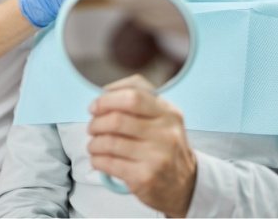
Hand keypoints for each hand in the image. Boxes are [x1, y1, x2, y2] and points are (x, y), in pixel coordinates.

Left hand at [87, 75, 196, 216]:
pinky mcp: (145, 177)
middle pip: (117, 120)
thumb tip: (105, 93)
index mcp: (168, 113)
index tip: (95, 106)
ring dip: (94, 143)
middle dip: (97, 123)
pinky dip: (97, 160)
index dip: (107, 100)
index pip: (133, 96)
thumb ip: (138, 99)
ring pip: (110, 142)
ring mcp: (157, 157)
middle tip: (92, 127)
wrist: (184, 185)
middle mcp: (166, 133)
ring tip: (94, 145)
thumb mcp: (162, 117)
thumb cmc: (164, 145)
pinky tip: (98, 159)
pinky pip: (109, 163)